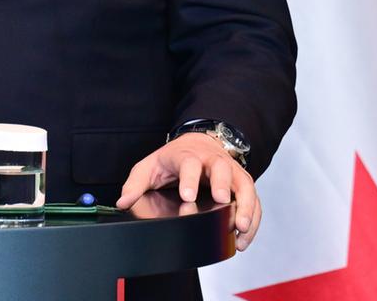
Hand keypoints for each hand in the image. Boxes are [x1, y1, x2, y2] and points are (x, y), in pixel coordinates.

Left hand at [116, 134, 261, 248]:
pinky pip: (252, 198)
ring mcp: (231, 171)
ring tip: (240, 226)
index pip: (190, 164)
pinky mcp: (241, 182)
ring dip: (245, 204)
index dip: (190, 179)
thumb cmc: (174, 158)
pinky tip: (245, 235)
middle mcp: (214, 161)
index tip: (187, 196)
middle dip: (223, 185)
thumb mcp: (150, 166)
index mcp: (189, 156)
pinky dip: (252, 216)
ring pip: (244, 183)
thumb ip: (136, 183)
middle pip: (222, 168)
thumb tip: (123, 202)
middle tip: (222, 202)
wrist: (199, 141)